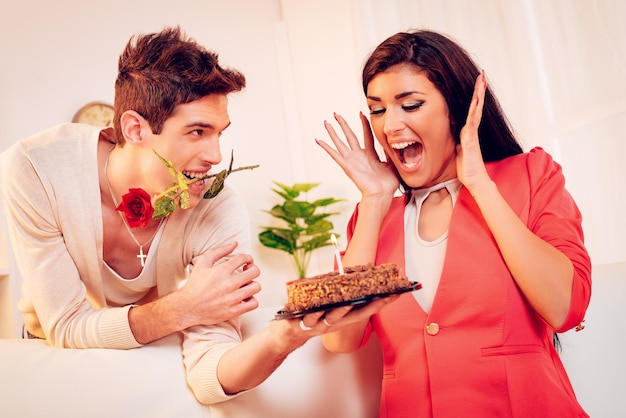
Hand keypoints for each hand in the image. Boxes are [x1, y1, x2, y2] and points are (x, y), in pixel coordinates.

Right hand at [180, 241, 260, 325]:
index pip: (244, 258)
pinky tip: (244, 298)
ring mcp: (232, 298)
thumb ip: (220, 251)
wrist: (187, 307)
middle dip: (253, 269)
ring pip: (256, 287)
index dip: (248, 258)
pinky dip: (252, 300)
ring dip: (252, 284)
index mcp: (222, 270)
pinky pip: (253, 303)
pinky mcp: (233, 311)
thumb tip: (235, 243)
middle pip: (255, 271)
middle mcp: (228, 284)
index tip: (246, 262)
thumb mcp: (203, 263)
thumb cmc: (195, 284)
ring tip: (245, 285)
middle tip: (247, 272)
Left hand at [269, 295, 399, 351]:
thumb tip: (350, 273)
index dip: (381, 303)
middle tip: (383, 297)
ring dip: (341, 311)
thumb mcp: (326, 304)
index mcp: (342, 317)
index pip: (366, 310)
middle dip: (370, 307)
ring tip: (348, 302)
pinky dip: (312, 314)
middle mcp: (335, 323)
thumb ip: (338, 292)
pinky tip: (314, 308)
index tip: (395, 294)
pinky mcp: (303, 327)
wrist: (286, 334)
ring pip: (332, 319)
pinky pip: (308, 320)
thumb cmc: (309, 315)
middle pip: (356, 315)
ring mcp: (320, 326)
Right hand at [316, 112, 398, 199]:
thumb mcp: (392, 164)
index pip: (366, 135)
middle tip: (336, 114)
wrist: (382, 194)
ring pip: (340, 143)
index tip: (361, 113)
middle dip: (343, 124)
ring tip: (326, 122)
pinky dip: (326, 147)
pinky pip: (334, 155)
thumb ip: (389, 153)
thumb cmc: (388, 183)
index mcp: (371, 155)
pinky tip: (318, 140)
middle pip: (349, 135)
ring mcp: (352, 161)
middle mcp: (359, 156)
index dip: (364, 124)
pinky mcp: (347, 166)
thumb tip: (391, 142)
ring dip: (333, 132)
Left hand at [456, 71, 491, 194]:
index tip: (477, 84)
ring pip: (476, 110)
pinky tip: (476, 100)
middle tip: (483, 75)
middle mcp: (471, 130)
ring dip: (479, 95)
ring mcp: (472, 134)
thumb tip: (452, 139)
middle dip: (479, 90)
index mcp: (467, 132)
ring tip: (482, 80)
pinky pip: (472, 122)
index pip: (471, 111)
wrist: (475, 180)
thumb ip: (456, 143)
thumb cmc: (467, 169)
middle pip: (476, 106)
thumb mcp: (457, 152)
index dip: (474, 97)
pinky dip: (475, 110)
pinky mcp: (471, 139)